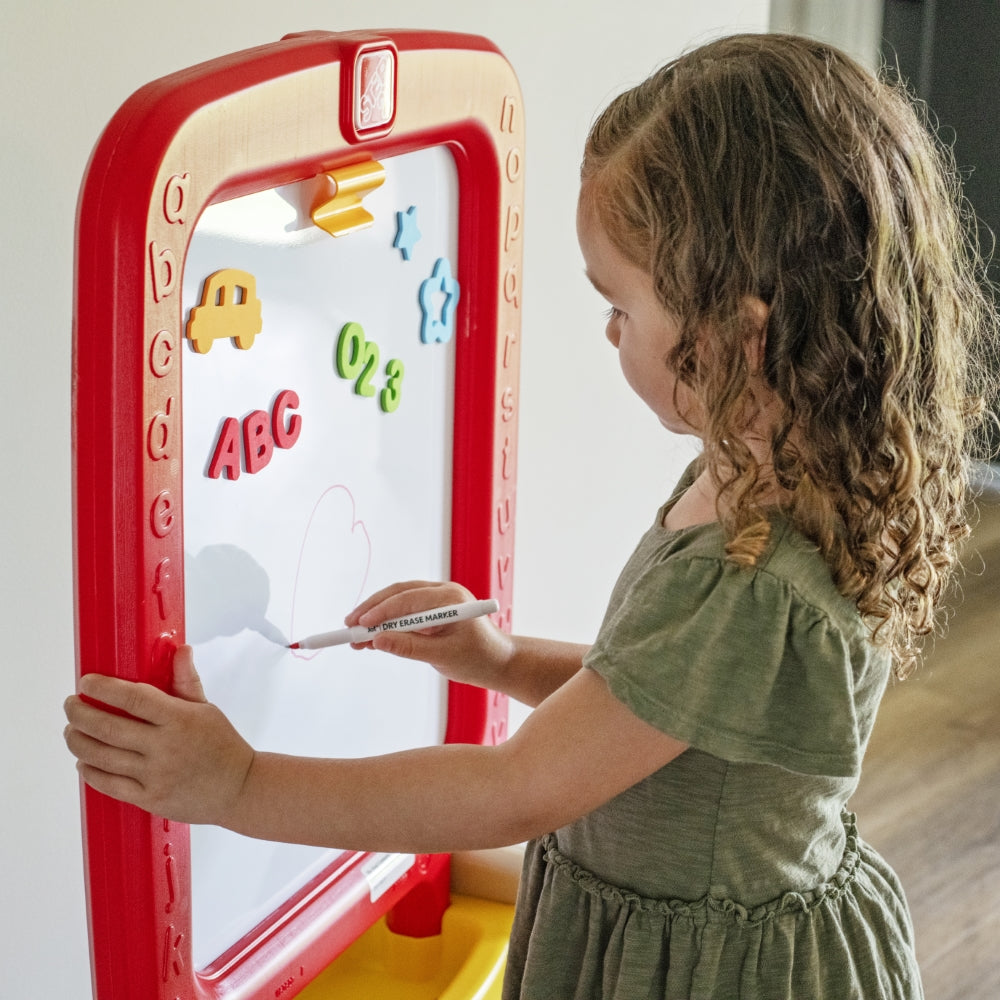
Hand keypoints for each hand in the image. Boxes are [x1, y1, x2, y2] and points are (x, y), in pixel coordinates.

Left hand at [63, 646, 253, 825]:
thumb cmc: (223, 746)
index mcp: (180, 719)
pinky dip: (90, 772)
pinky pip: (110, 785)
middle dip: (80, 714)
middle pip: (108, 728)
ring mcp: (156, 775)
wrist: (240, 788)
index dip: (104, 688)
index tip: (86, 682)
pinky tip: (84, 761)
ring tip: (71, 731)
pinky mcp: (151, 799)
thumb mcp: (207, 709)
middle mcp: (165, 746)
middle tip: (71, 705)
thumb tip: (181, 649)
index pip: (133, 698)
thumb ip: (187, 680)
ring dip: (78, 742)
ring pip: (102, 757)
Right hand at [345, 581, 513, 689]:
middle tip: (349, 627)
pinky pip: (404, 613)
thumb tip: (378, 641)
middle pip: (399, 594)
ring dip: (376, 617)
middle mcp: (443, 593)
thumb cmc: (478, 658)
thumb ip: (409, 647)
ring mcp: (437, 600)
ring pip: (398, 602)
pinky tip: (371, 638)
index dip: (381, 611)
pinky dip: (387, 624)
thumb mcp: (443, 656)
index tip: (359, 625)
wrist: (498, 662)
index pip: (408, 599)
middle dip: (372, 611)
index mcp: (450, 599)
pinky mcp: (431, 610)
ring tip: (355, 636)